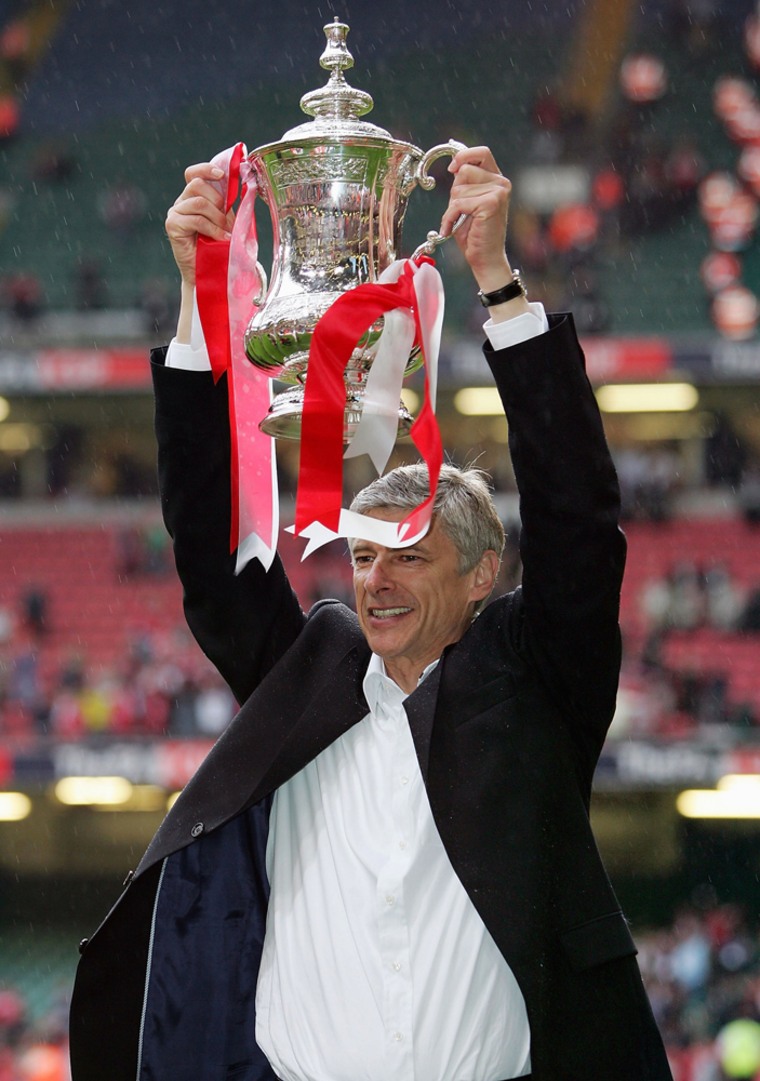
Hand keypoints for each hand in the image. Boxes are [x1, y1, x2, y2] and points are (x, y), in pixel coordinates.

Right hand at [165, 163, 235, 285]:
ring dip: (217, 218)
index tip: (222, 174)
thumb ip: (228, 205)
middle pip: (197, 184)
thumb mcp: (227, 222)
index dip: (206, 169)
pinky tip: (220, 239)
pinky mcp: (172, 226)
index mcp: (193, 197)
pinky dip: (212, 229)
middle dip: (218, 201)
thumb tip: (244, 186)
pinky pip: (196, 219)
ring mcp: (175, 213)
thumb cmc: (219, 247)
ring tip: (224, 233)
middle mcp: (182, 202)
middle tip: (226, 220)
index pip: (193, 174)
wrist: (209, 272)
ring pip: (199, 202)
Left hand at [439, 146, 512, 292]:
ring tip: (459, 222)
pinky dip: (450, 217)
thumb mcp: (466, 203)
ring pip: (458, 189)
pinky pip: (458, 204)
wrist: (485, 259)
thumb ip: (464, 184)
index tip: (452, 169)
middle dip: (454, 192)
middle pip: (464, 170)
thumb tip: (454, 165)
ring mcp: (499, 191)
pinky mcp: (492, 203)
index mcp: (496, 179)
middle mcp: (501, 182)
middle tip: (460, 212)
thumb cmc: (475, 234)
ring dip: (452, 208)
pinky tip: (452, 228)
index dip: (463, 156)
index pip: (481, 153)